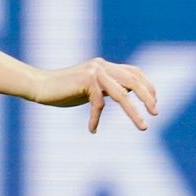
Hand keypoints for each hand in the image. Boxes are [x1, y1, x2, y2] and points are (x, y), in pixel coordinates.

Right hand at [27, 57, 160, 131]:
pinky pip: (99, 103)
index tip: (154, 103)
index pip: (135, 72)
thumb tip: (126, 95)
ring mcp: (95, 72)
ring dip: (134, 112)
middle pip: (134, 81)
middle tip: (156, 113)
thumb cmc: (64, 91)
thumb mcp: (91, 88)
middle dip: (148, 97)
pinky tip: (92, 129)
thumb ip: (107, 88)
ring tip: (143, 127)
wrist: (40, 86)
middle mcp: (103, 65)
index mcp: (106, 65)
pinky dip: (96, 119)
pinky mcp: (86, 81)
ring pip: (122, 94)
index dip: (148, 86)